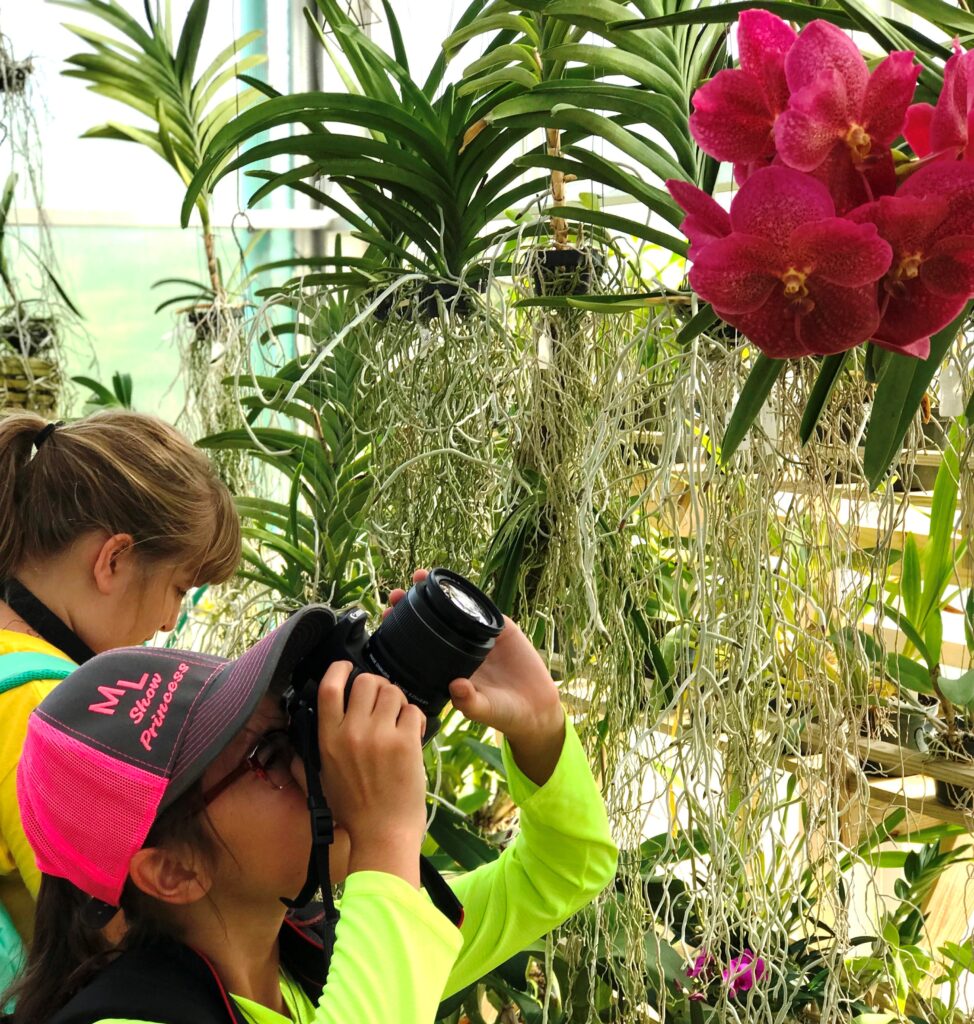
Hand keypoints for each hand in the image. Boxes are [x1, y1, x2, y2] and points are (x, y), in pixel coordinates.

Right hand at [316, 660, 426, 884]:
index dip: (339, 669)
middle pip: (366, 682)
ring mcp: (380, 736)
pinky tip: (413, 732)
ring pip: (393, 691)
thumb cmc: (353, 812)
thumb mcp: (320, 782)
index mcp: (328, 740)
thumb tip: (287, 750)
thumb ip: (303, 762)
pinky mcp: (405, 743)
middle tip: (383, 701)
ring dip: (398, 701)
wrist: (382, 835)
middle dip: (377, 686)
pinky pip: (413, 710)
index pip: (329, 688)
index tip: (347, 667)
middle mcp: (352, 733)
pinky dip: (415, 717)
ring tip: (399, 719)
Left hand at [386, 571, 564, 783]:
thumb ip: (470, 702)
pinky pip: (484, 609)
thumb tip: (457, 687)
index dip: (403, 630)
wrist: (536, 709)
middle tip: (395, 595)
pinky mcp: (502, 629)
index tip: (385, 617)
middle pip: (432, 622)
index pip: (421, 644)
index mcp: (449, 668)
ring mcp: (480, 637)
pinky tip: (455, 584)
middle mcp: (460, 649)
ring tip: (419, 576)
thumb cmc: (503, 714)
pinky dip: (470, 595)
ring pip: (455, 610)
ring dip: (438, 592)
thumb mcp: (484, 710)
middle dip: (412, 605)